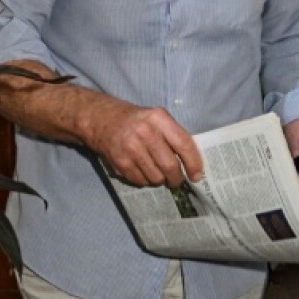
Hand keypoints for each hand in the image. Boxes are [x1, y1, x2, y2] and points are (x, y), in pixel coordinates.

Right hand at [83, 98, 203, 187]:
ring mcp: (131, 148)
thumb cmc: (135, 120)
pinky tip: (142, 171)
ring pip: (156, 177)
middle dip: (177, 178)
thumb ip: (173, 135)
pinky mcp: (120, 162)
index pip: (184, 144)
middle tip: (177, 180)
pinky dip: (145, 180)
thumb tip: (192, 163)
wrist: (101, 120)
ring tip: (157, 173)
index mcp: (158, 118)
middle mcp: (145, 132)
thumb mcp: (156, 118)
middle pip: (170, 166)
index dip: (193, 162)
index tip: (197, 175)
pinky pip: (141, 181)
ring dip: (160, 180)